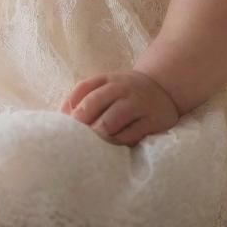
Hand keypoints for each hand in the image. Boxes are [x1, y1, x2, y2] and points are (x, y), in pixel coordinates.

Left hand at [60, 70, 180, 146]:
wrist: (164, 89)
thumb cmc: (126, 94)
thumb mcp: (108, 87)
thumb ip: (86, 97)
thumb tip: (62, 117)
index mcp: (108, 79)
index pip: (83, 88)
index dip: (70, 106)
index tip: (65, 123)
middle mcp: (123, 88)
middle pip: (94, 102)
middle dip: (81, 121)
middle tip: (74, 137)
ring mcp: (138, 103)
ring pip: (111, 120)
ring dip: (97, 133)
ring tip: (91, 145)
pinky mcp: (152, 121)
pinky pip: (130, 135)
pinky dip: (116, 142)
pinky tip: (111, 146)